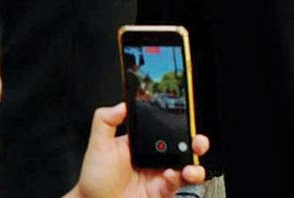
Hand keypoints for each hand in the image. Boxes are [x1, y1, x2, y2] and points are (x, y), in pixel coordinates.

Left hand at [72, 103, 207, 197]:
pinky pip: (178, 183)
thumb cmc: (95, 181)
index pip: (168, 129)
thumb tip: (120, 105)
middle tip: (197, 141)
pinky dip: (177, 178)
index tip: (189, 118)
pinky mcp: (162, 191)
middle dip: (198, 142)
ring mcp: (161, 176)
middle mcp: (156, 159)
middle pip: (185, 147)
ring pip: (189, 166)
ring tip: (190, 165)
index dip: (182, 124)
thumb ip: (105, 122)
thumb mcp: (98, 147)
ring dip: (196, 164)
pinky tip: (169, 175)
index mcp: (145, 144)